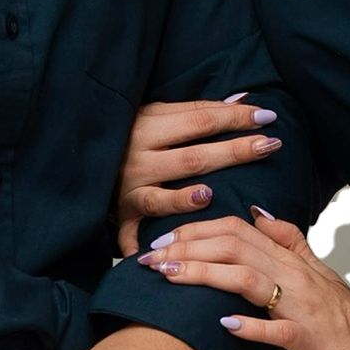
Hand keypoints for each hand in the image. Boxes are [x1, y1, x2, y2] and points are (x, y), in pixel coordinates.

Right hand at [114, 94, 284, 256]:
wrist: (79, 156)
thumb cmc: (127, 132)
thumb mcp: (154, 111)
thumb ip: (194, 109)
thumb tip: (241, 100)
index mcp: (147, 125)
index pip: (199, 120)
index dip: (234, 117)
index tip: (267, 116)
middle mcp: (138, 158)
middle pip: (193, 156)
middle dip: (234, 151)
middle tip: (270, 145)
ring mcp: (128, 190)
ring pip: (163, 198)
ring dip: (185, 199)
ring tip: (212, 194)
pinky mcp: (119, 216)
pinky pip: (132, 233)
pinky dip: (141, 244)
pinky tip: (160, 249)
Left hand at [141, 208, 349, 349]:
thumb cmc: (341, 318)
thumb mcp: (316, 269)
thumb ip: (288, 238)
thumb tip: (257, 211)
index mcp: (290, 259)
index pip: (237, 229)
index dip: (197, 230)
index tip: (162, 240)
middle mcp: (293, 275)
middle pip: (234, 246)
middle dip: (187, 247)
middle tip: (149, 256)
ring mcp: (300, 305)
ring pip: (246, 278)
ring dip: (203, 274)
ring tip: (168, 276)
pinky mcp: (307, 338)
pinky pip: (276, 329)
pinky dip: (249, 325)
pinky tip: (221, 324)